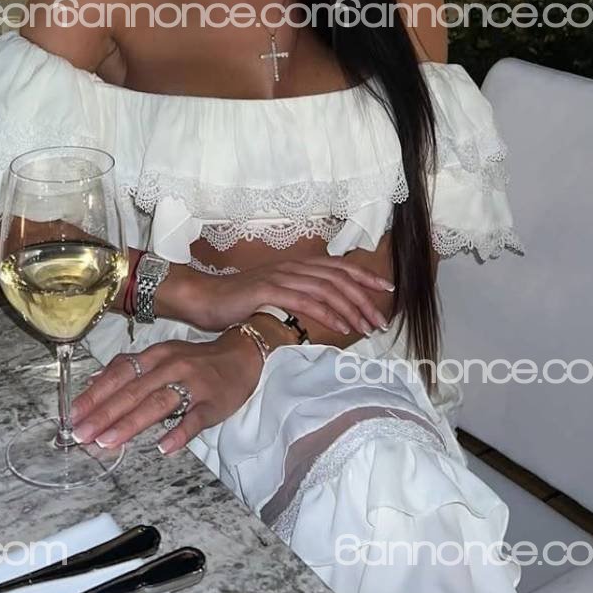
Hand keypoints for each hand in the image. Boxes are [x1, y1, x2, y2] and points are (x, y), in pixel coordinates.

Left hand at [70, 336, 264, 455]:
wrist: (242, 352)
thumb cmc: (197, 360)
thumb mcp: (162, 356)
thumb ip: (130, 367)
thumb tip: (94, 380)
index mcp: (155, 355)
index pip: (119, 374)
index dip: (95, 394)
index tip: (73, 415)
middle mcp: (170, 366)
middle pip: (132, 391)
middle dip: (104, 414)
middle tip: (81, 435)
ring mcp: (192, 384)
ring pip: (157, 404)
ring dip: (130, 424)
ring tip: (108, 442)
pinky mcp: (213, 402)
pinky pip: (194, 419)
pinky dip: (179, 433)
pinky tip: (163, 448)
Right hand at [184, 254, 393, 335]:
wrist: (206, 298)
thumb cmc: (240, 301)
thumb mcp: (276, 294)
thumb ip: (300, 295)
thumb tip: (327, 309)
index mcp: (297, 265)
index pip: (339, 266)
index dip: (365, 275)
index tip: (386, 289)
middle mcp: (293, 267)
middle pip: (338, 277)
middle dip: (364, 298)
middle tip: (380, 320)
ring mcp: (281, 277)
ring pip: (326, 289)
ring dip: (350, 309)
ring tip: (366, 327)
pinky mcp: (269, 291)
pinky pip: (304, 301)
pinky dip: (326, 313)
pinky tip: (340, 327)